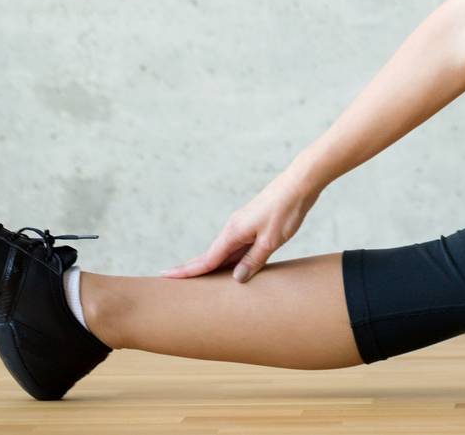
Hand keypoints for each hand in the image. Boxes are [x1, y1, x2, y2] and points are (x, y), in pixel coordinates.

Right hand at [160, 168, 320, 282]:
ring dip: (211, 266)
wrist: (300, 183)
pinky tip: (232, 267)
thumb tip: (236, 278)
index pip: (206, 259)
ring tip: (196, 281)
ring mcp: (243, 225)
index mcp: (233, 232)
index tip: (164, 276)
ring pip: (224, 251)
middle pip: (210, 255)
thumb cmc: (286, 210)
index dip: (187, 271)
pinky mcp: (253, 224)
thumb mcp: (271, 240)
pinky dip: (229, 258)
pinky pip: (236, 246)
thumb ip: (253, 260)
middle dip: (192, 269)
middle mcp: (233, 228)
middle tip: (170, 279)